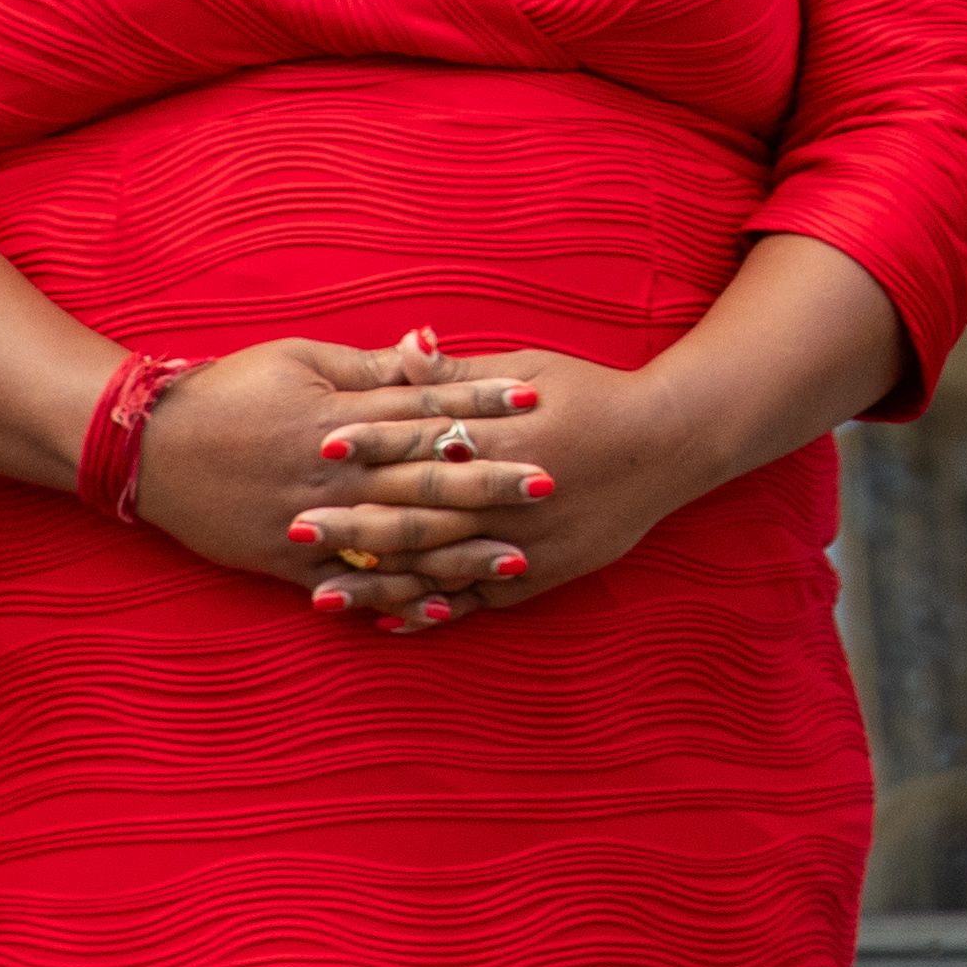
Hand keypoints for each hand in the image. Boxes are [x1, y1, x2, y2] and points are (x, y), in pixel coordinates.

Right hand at [127, 334, 539, 616]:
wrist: (144, 445)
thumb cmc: (229, 390)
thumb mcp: (299, 360)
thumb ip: (368, 366)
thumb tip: (430, 350)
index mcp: (338, 417)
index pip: (424, 407)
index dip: (482, 402)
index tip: (535, 398)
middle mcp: (332, 473)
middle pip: (423, 478)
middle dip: (490, 481)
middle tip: (551, 480)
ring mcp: (311, 522)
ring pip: (398, 541)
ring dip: (460, 549)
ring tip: (518, 555)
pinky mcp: (287, 562)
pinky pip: (349, 585)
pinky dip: (394, 596)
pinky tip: (440, 605)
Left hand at [291, 347, 727, 628]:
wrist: (671, 442)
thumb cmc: (595, 396)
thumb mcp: (531, 369)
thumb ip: (461, 372)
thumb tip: (404, 346)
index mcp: (507, 436)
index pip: (428, 440)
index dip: (374, 442)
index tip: (322, 444)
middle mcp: (512, 496)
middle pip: (422, 513)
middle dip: (355, 523)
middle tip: (295, 527)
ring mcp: (526, 542)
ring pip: (440, 567)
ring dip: (378, 582)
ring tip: (320, 593)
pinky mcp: (541, 574)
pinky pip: (476, 599)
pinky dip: (432, 611)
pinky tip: (388, 620)